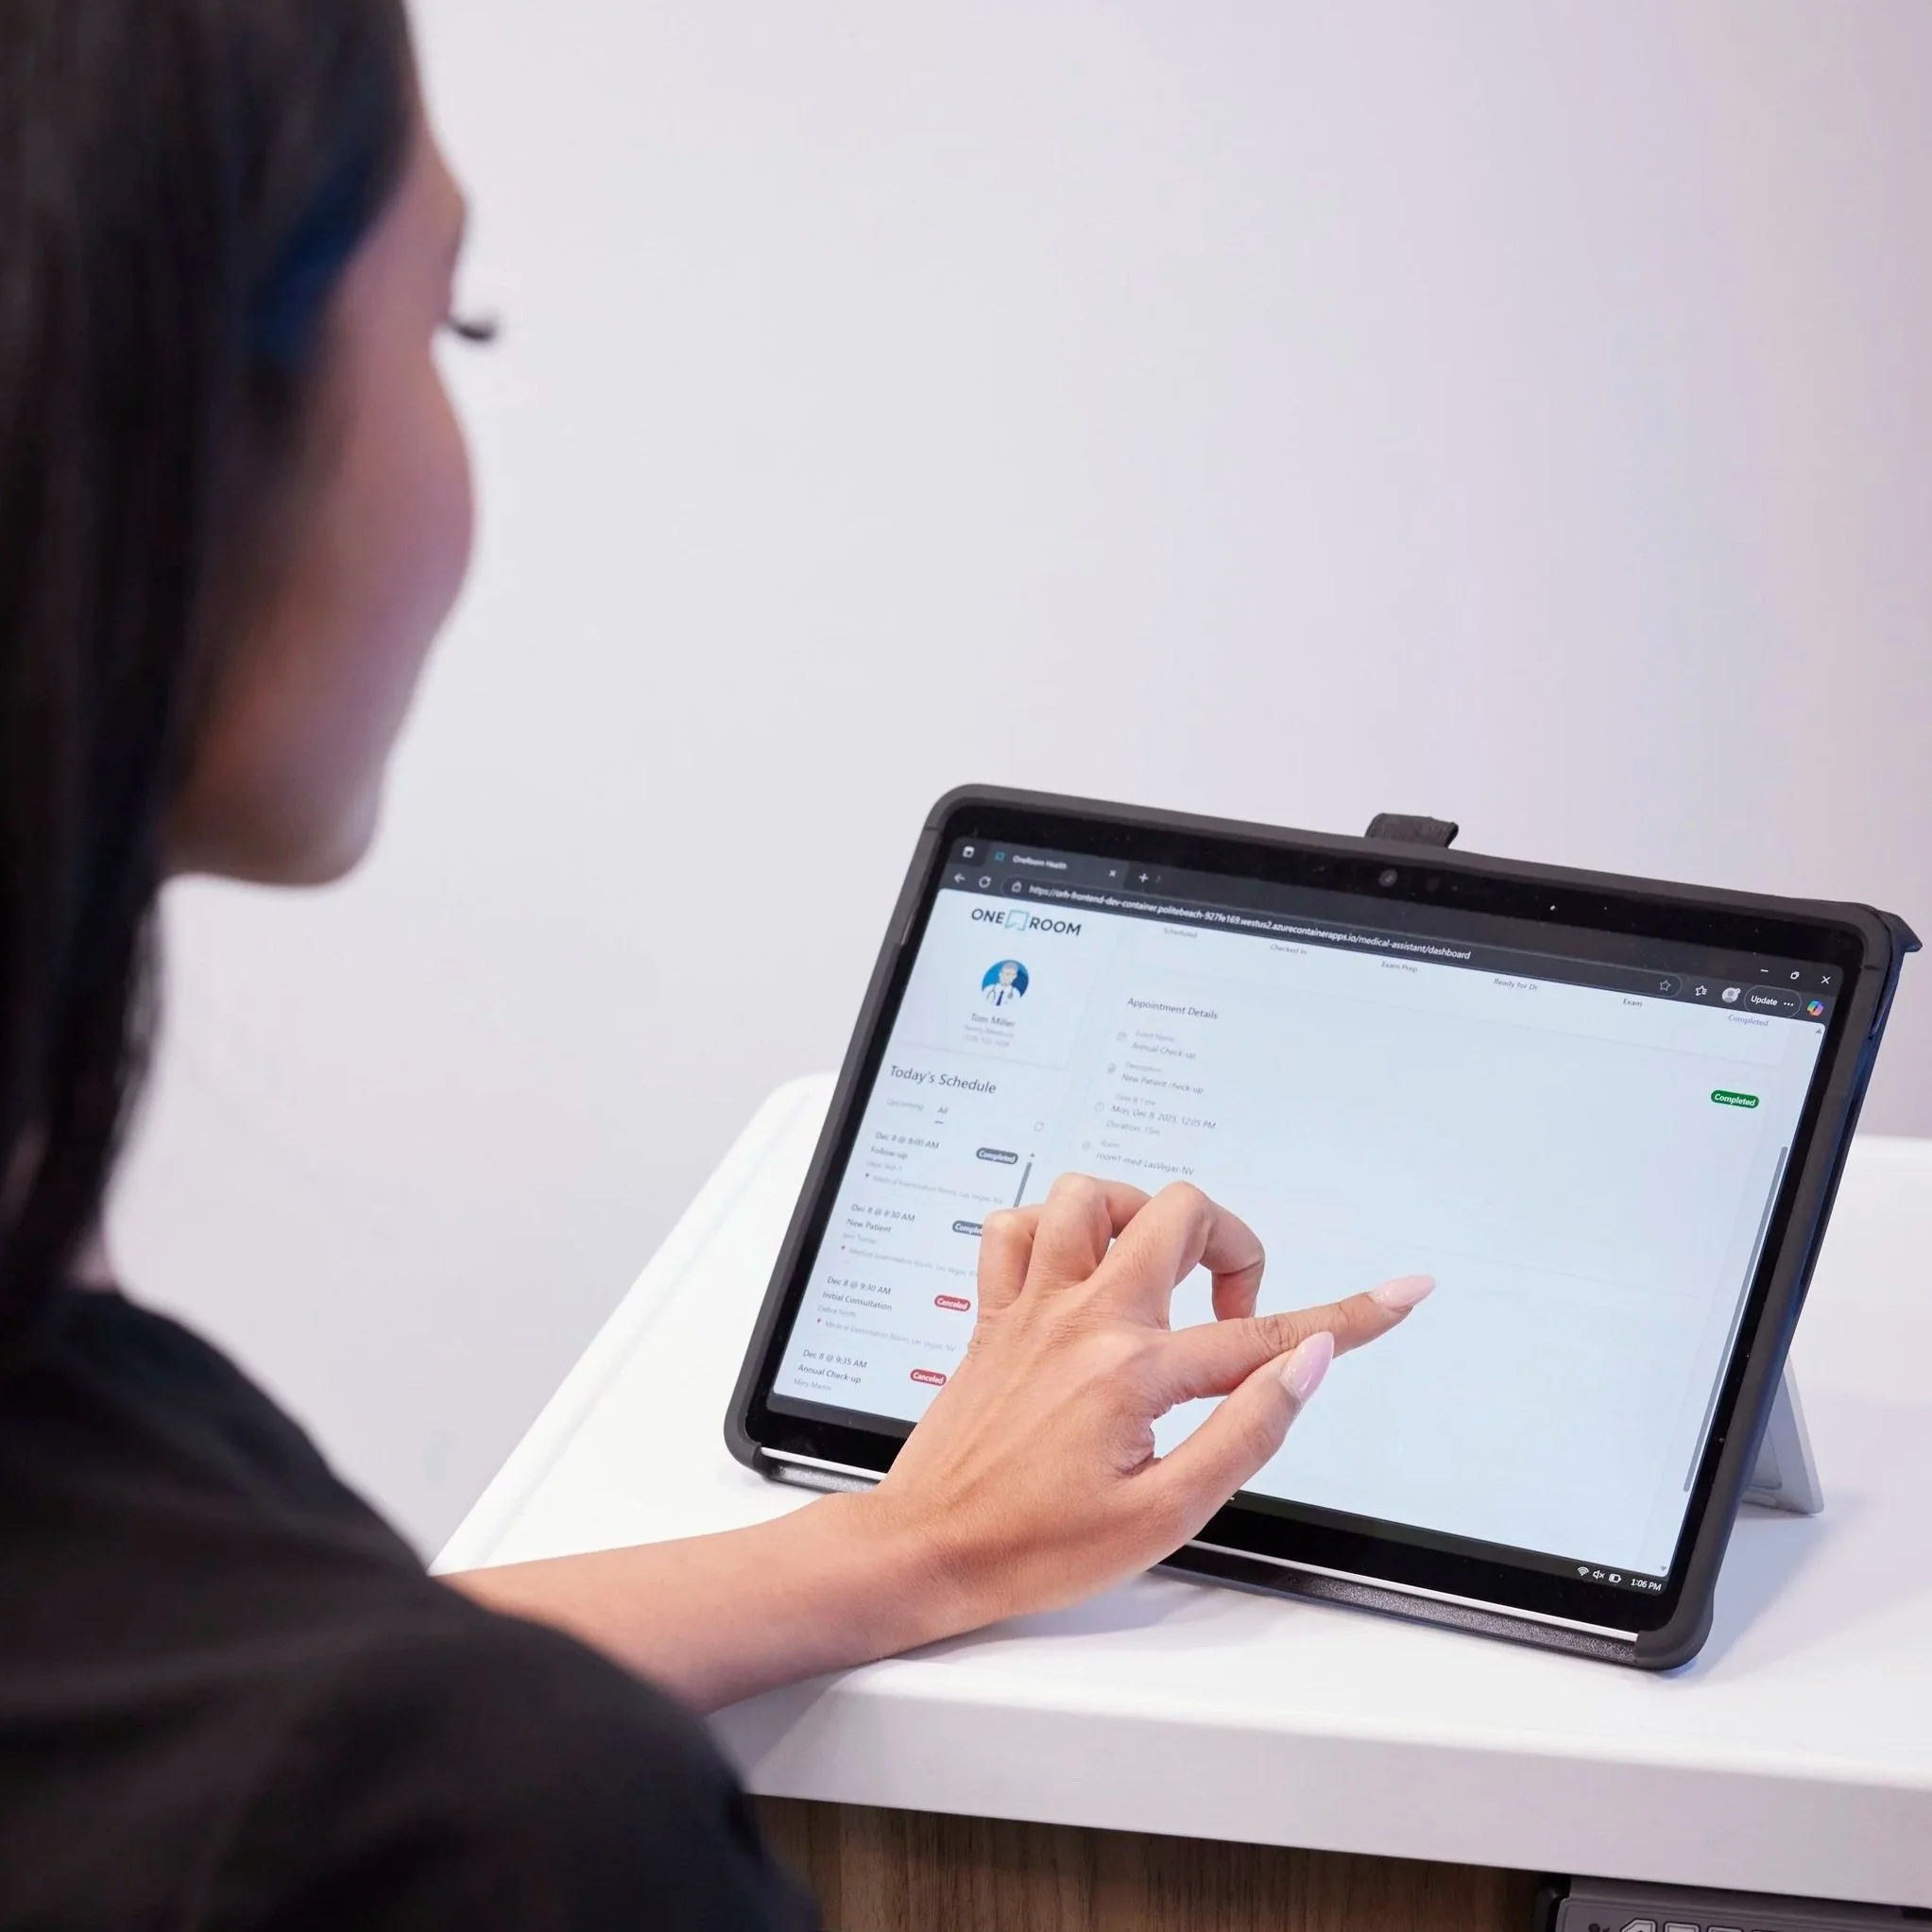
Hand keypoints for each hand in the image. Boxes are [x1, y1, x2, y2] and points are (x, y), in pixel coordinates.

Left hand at [870, 1173, 1432, 1632]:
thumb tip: (1307, 1363)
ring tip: (1158, 1273)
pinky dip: (1050, 1230)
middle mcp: (1083, 1319)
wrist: (929, 1549)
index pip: (1266, 1333)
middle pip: (1178, 1213)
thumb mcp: (1166, 1514)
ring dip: (1137, 1217)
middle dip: (1231, 1245)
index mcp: (1134, 1371)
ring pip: (1088, 1195)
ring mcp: (1032, 1306)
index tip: (1401, 1293)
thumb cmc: (1037, 1547)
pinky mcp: (993, 1313)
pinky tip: (1076, 1271)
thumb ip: (1246, 1429)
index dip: (1351, 1315)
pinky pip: (1014, 1228)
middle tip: (1231, 1310)